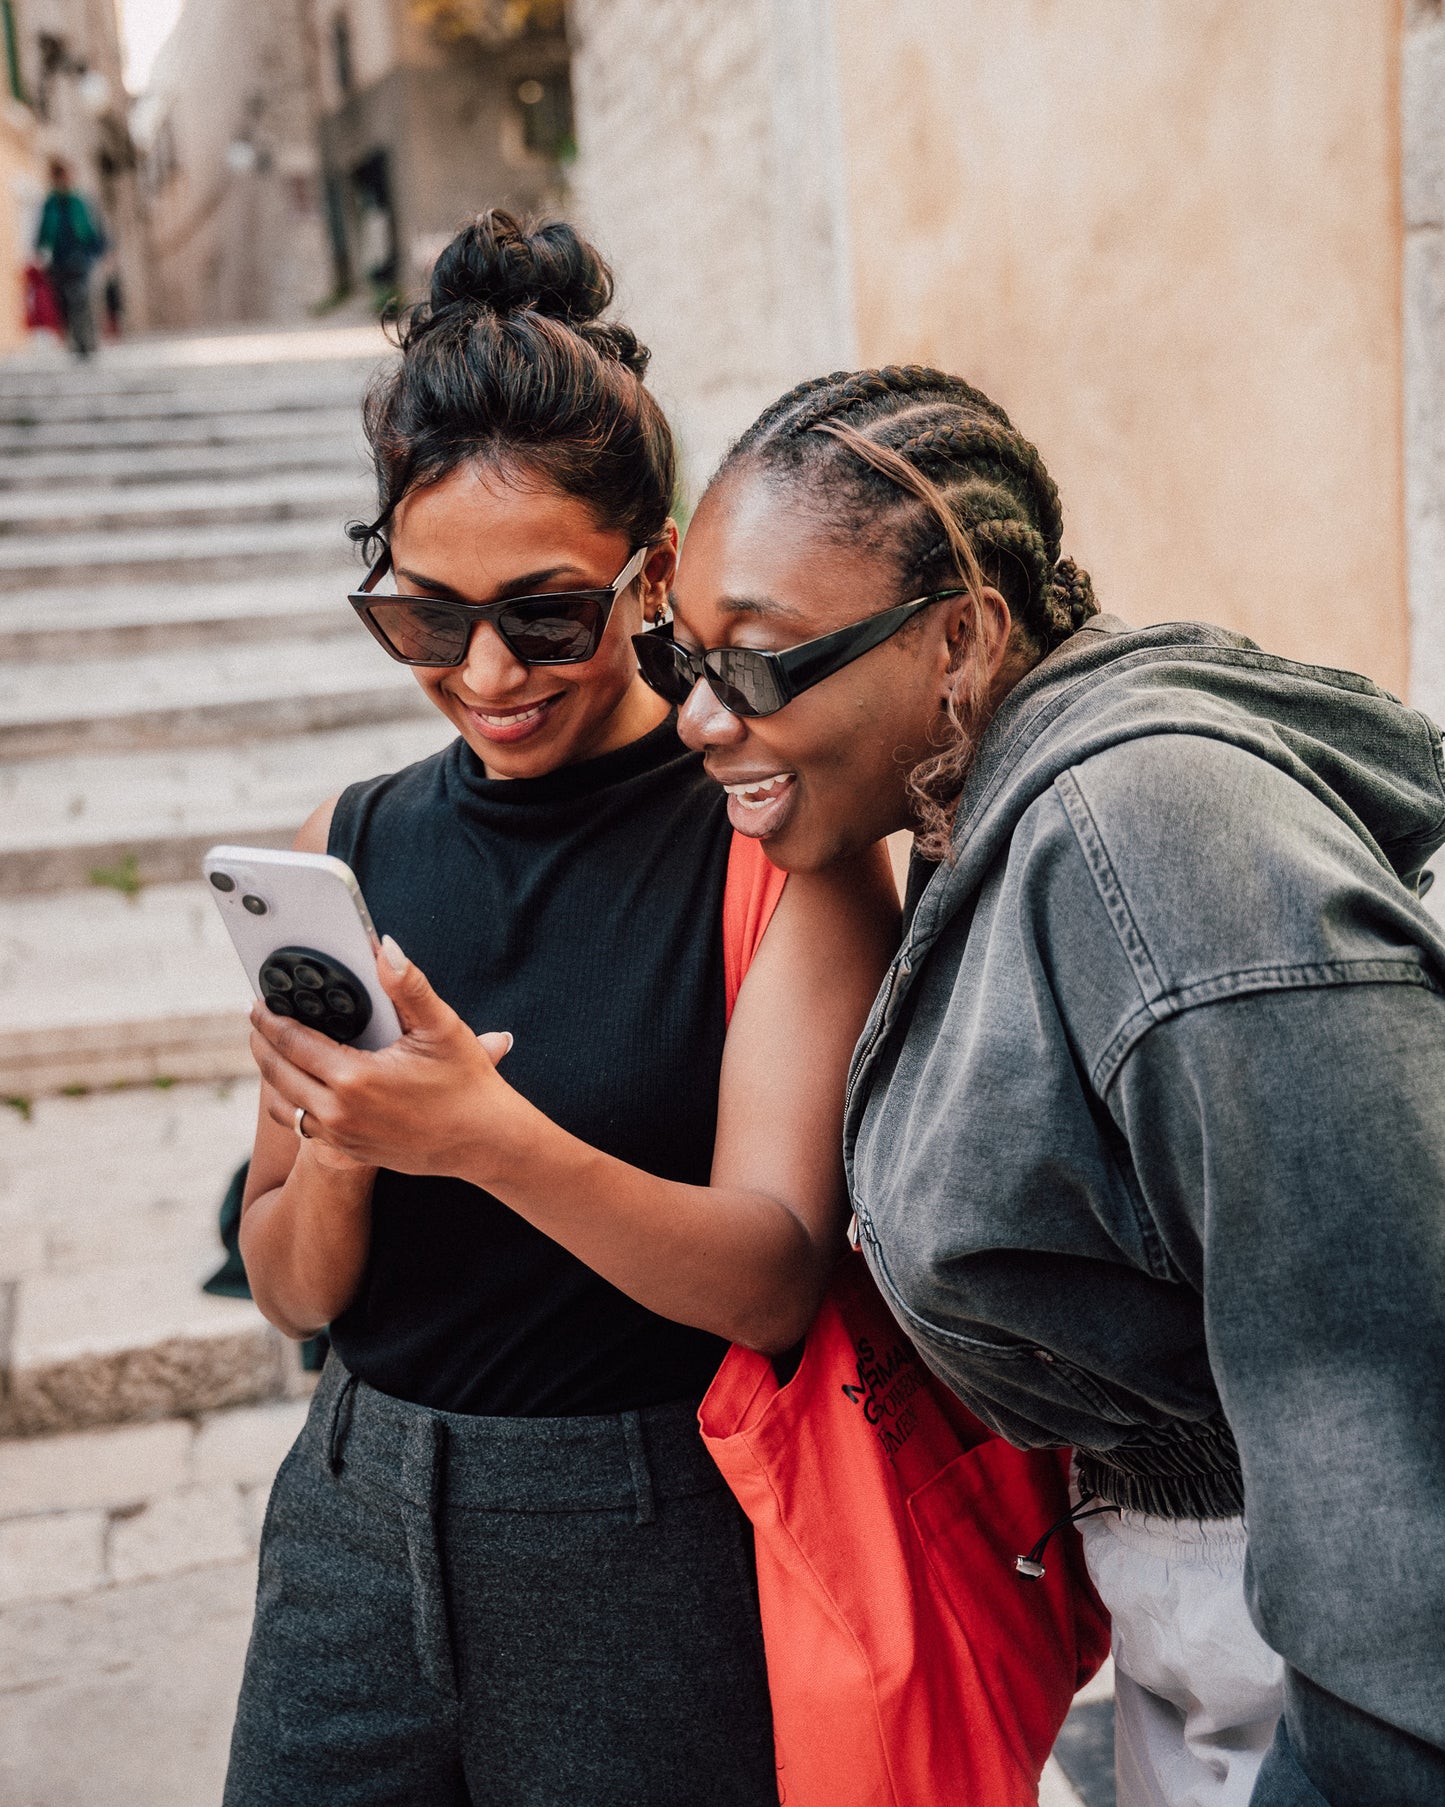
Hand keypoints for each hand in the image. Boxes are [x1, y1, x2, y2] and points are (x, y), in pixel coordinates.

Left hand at [248, 936, 515, 1176]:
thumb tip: (384, 947)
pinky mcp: (348, 1152)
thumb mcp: (442, 1027)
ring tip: (270, 1051)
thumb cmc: (467, 1081)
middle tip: (256, 1020)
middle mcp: (339, 1111)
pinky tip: (296, 1087)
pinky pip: (302, 1126)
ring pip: (283, 1104)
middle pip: (278, 1072)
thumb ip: (408, 985)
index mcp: (355, 1077)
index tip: (257, 1002)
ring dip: (270, 1075)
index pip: (294, 1042)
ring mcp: (341, 1137)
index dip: (270, 1020)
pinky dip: (289, 1102)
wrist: (484, 1140)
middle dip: (262, 1043)